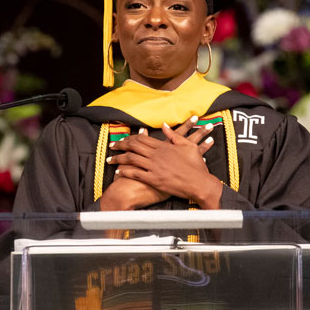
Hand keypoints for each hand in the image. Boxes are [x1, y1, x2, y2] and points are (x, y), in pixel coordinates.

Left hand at [106, 117, 222, 209]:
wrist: (200, 183)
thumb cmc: (196, 165)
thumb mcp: (188, 146)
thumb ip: (174, 135)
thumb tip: (164, 125)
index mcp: (163, 146)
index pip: (141, 138)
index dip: (129, 138)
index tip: (121, 139)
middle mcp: (156, 155)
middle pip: (133, 147)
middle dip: (120, 145)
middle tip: (111, 146)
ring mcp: (154, 167)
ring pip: (131, 159)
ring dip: (118, 158)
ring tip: (109, 159)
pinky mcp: (154, 180)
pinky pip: (135, 174)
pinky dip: (125, 172)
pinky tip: (118, 172)